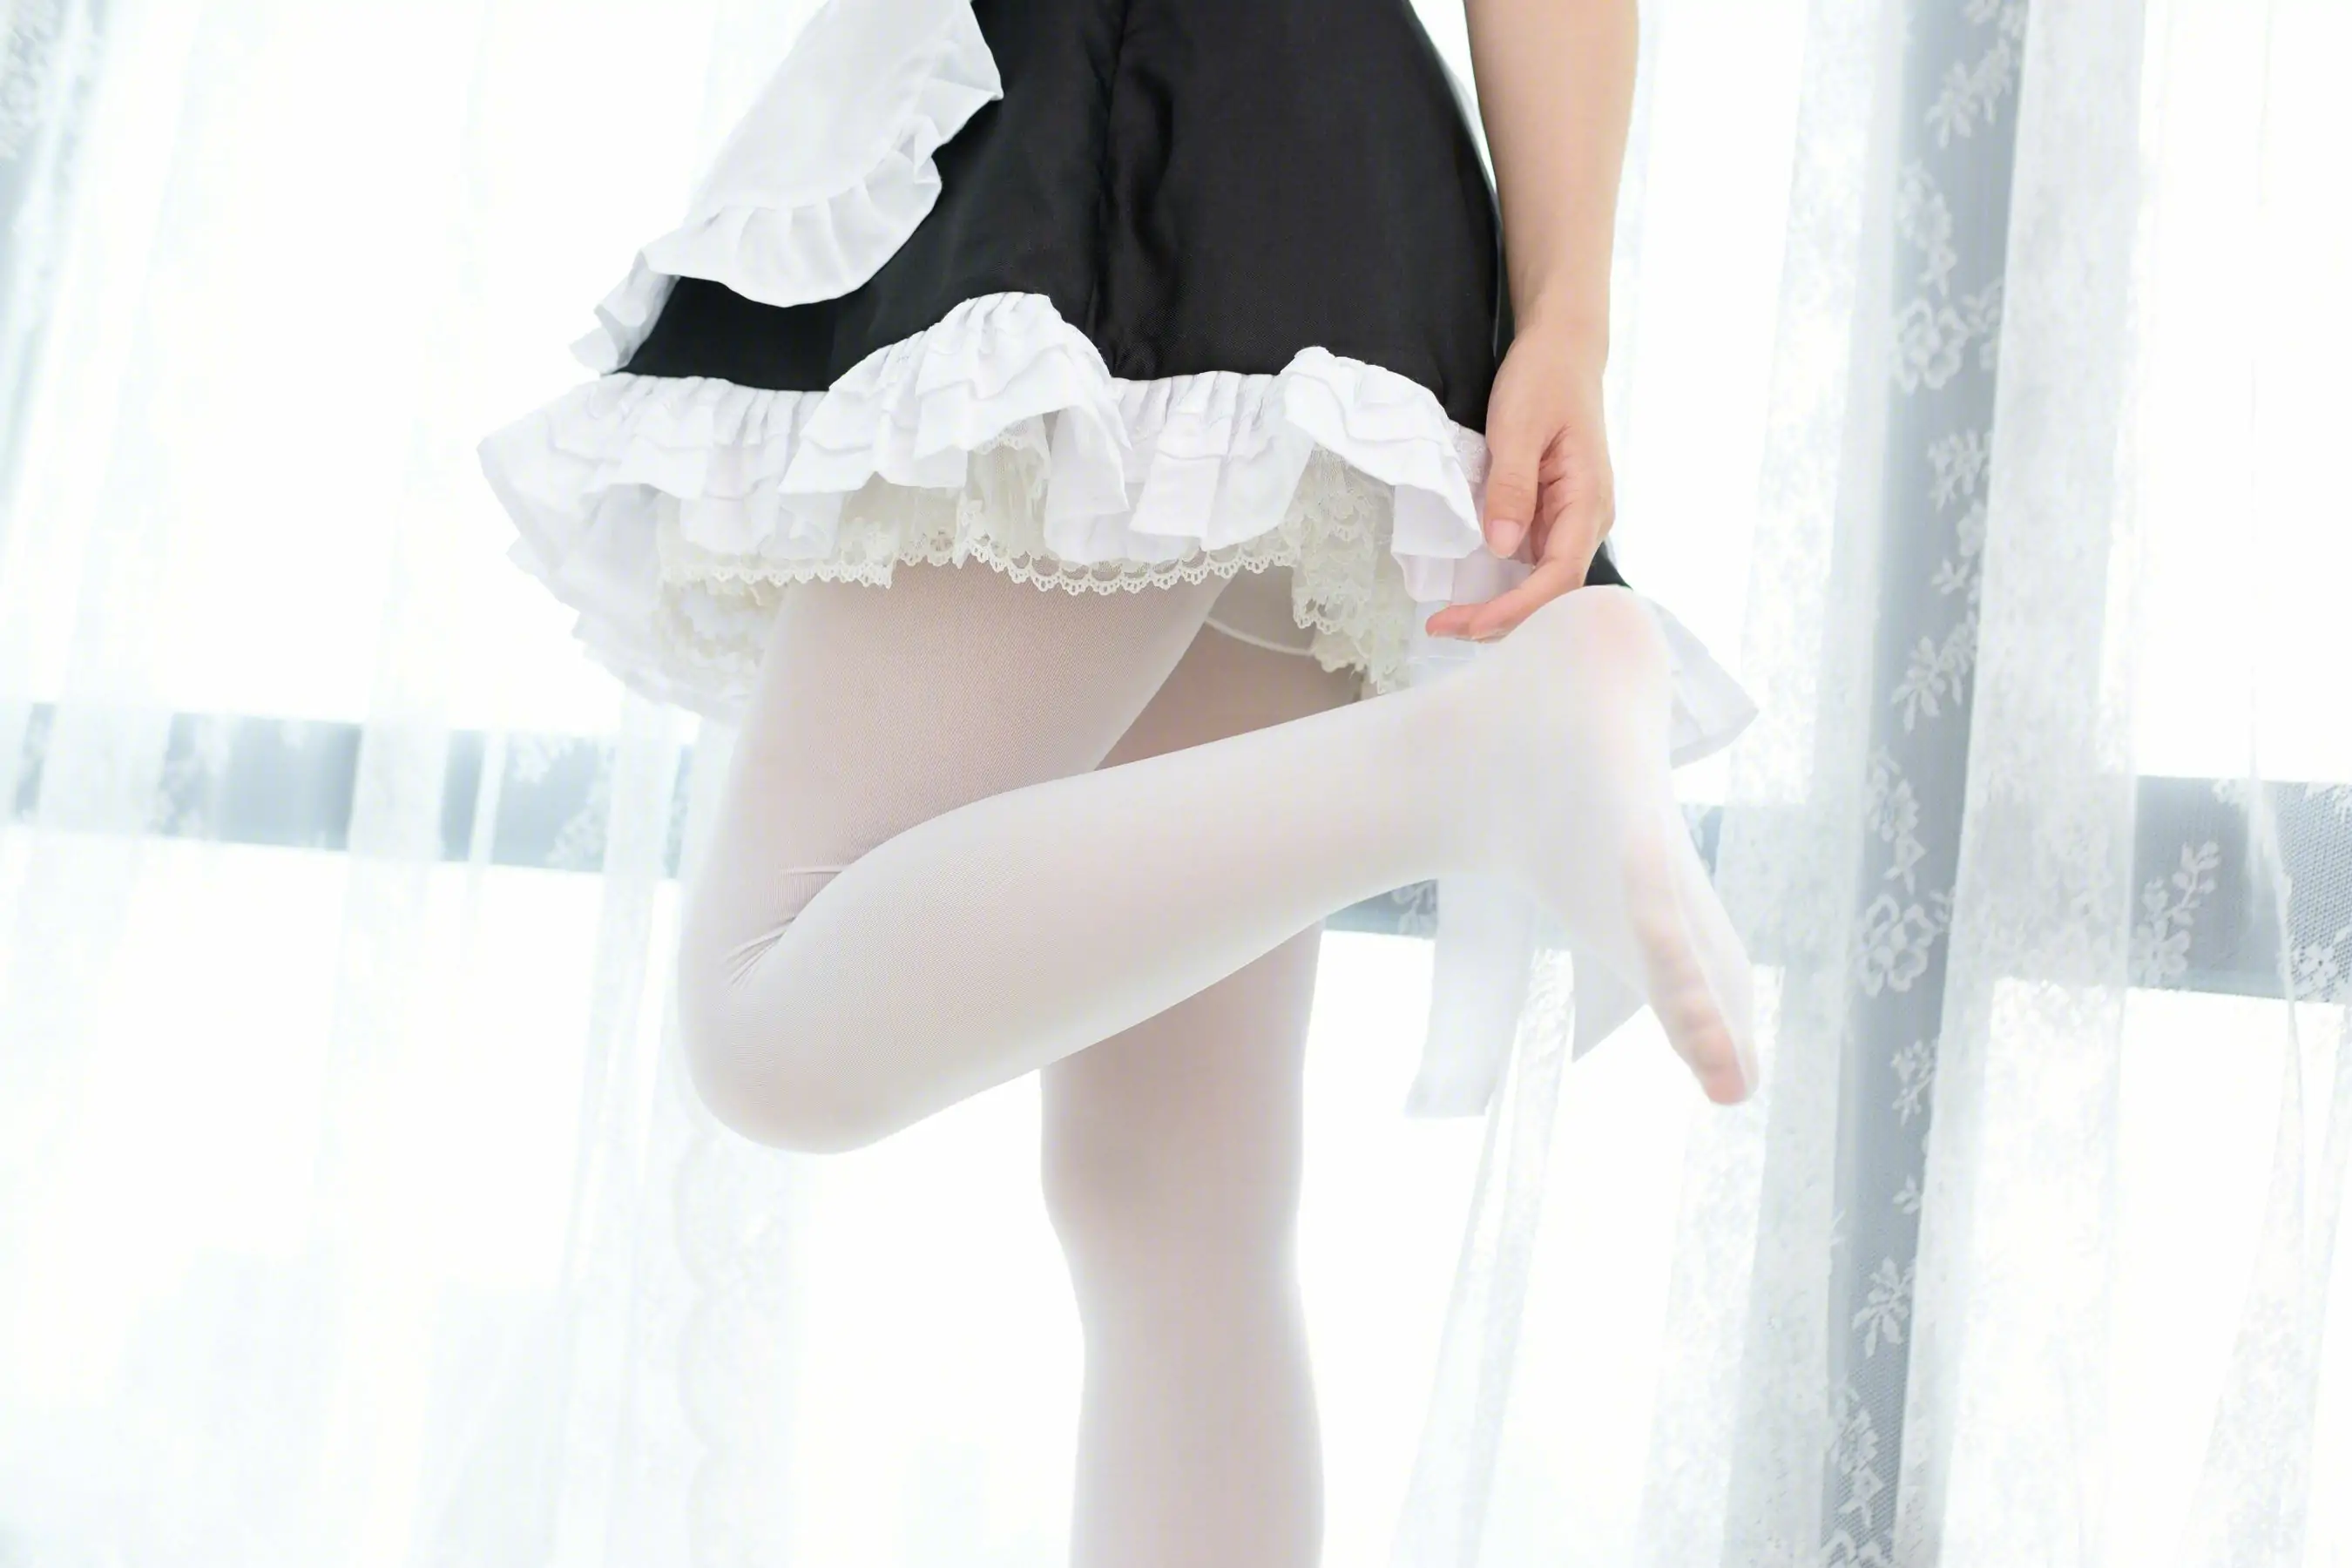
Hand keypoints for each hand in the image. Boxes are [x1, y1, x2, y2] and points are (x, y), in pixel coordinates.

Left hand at [1424, 323, 1615, 640]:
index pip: (1559, 577)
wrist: (1562, 348)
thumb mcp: (1519, 426)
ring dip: (1500, 607)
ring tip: (1451, 621)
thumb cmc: (1544, 378)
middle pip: (1553, 592)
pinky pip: (1531, 562)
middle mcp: (1587, 520)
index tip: (1468, 622)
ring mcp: (1571, 520)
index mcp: (1589, 501)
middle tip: (1443, 627)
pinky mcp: (1552, 515)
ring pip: (1541, 583)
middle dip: (1503, 619)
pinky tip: (1469, 592)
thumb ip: (1511, 487)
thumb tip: (1501, 548)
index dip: (1516, 608)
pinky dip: (1501, 583)